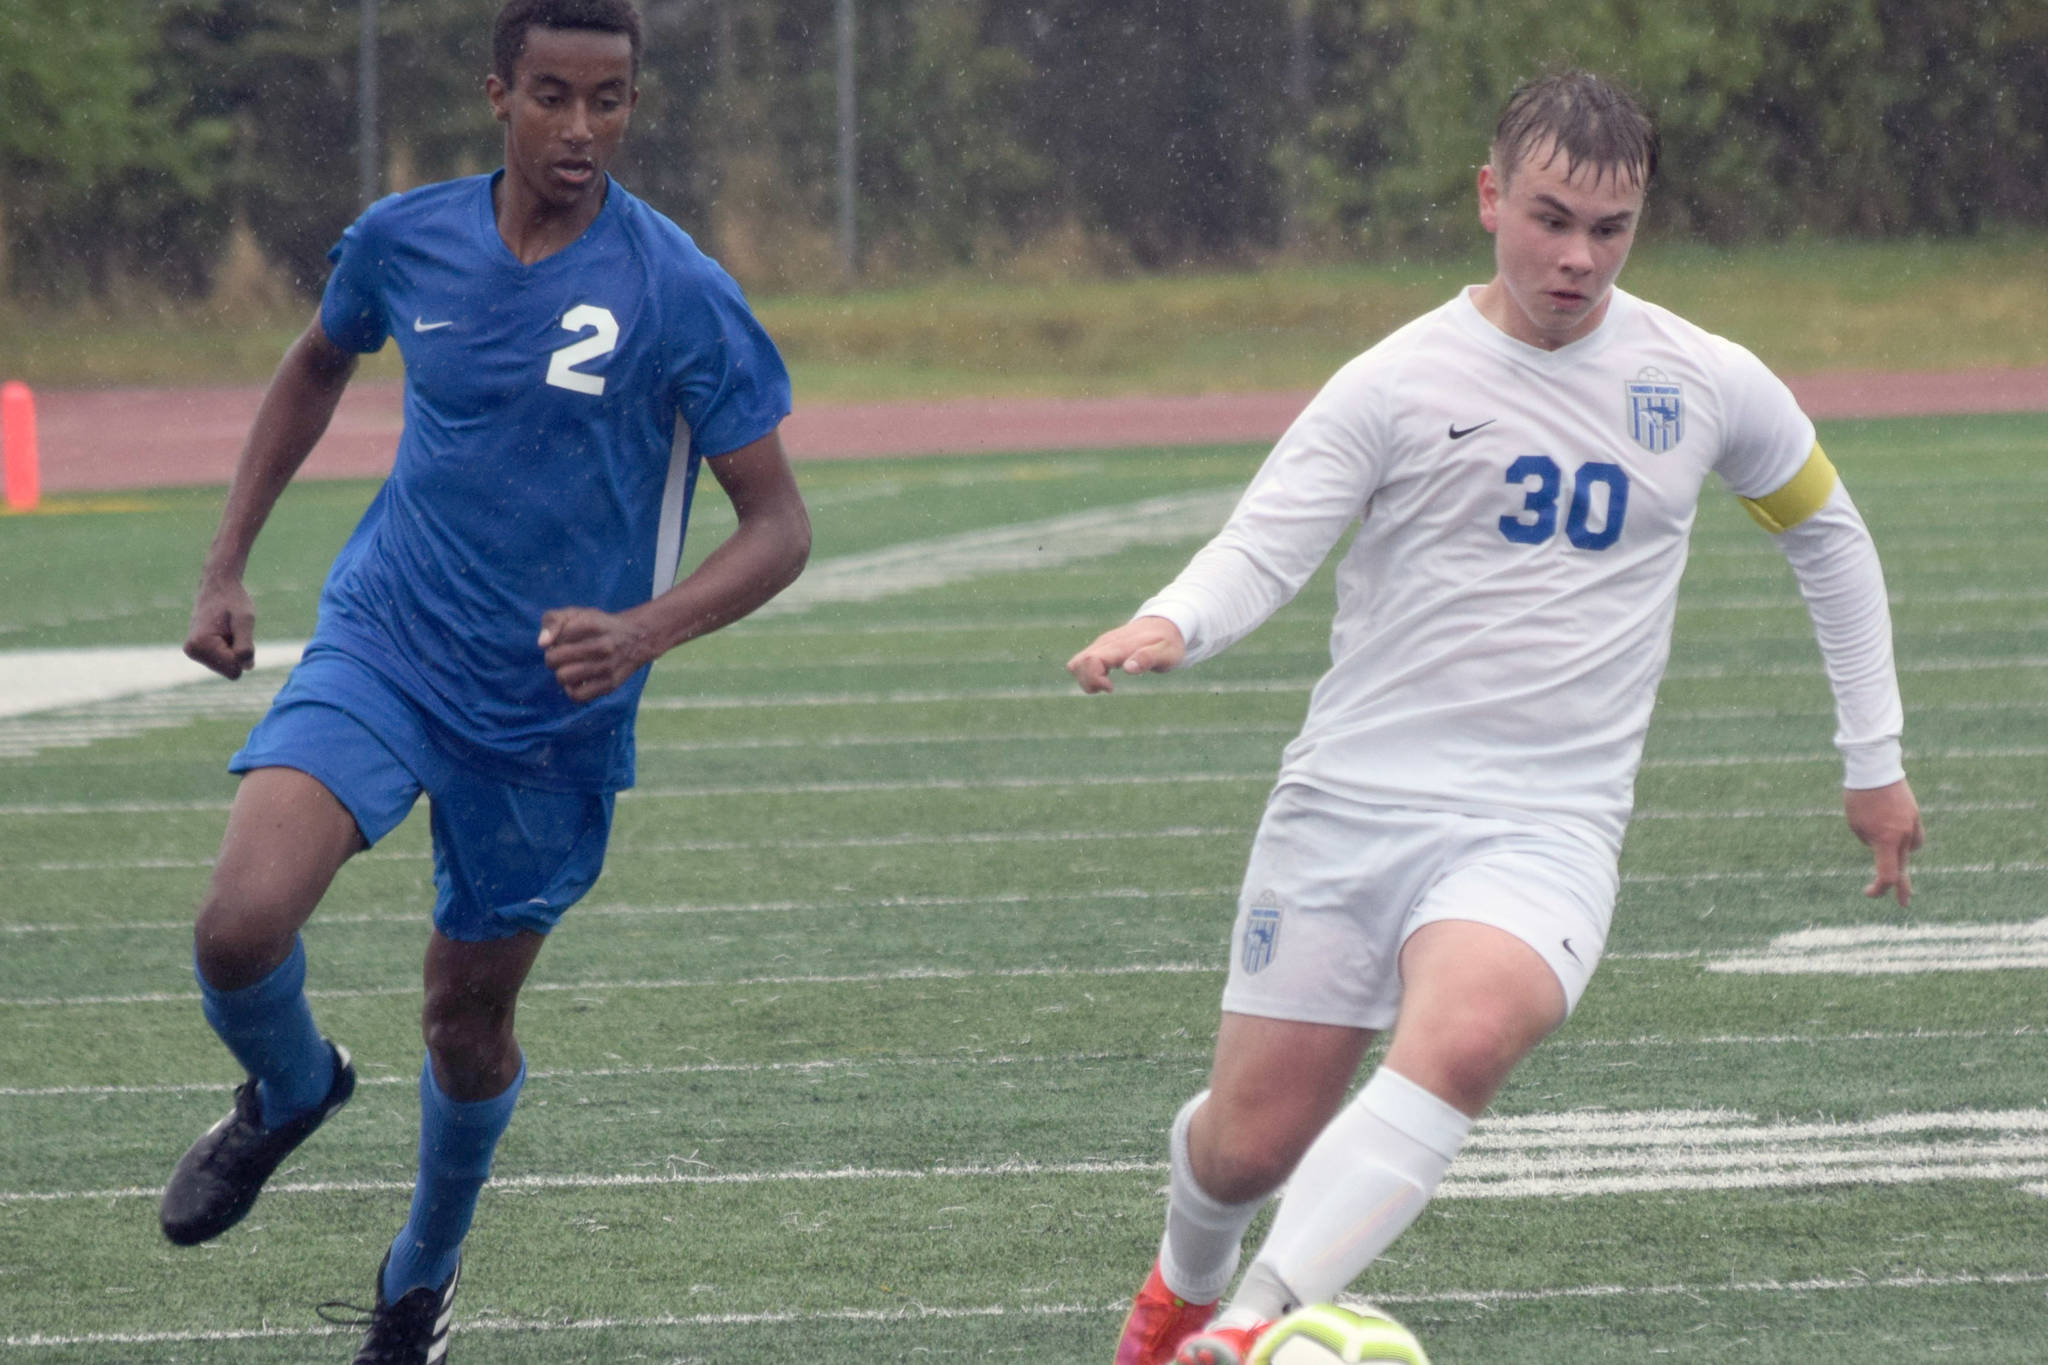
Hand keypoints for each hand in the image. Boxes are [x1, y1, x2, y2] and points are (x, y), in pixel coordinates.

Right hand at [185, 575, 257, 678]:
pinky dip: (228, 649)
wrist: (218, 586)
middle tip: (233, 631)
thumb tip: (247, 668)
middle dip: (237, 653)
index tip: (237, 632)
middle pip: (230, 671)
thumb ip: (246, 645)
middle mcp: (192, 651)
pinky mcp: (197, 652)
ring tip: (227, 630)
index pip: (234, 671)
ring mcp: (193, 652)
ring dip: (233, 650)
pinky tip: (223, 632)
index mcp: (200, 644)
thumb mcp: (245, 620)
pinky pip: (223, 662)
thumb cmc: (233, 601)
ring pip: (227, 667)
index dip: (243, 654)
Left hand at [539, 607, 653, 703]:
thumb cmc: (598, 625)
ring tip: (570, 667)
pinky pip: (578, 696)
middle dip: (553, 658)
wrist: (636, 638)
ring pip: (563, 677)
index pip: (553, 639)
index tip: (564, 640)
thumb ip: (553, 621)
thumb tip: (542, 645)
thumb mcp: (576, 613)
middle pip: (554, 659)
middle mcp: (601, 646)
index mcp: (590, 624)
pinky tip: (577, 681)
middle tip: (564, 656)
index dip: (554, 640)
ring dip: (561, 673)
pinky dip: (572, 690)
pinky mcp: (611, 685)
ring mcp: (607, 667)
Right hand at [1066, 616, 1185, 693]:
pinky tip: (1105, 680)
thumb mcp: (1167, 653)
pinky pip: (1082, 662)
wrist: (1166, 623)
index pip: (1091, 660)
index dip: (1094, 679)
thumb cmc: (1169, 642)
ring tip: (1105, 685)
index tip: (1111, 688)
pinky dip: (1088, 675)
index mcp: (1120, 646)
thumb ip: (1148, 658)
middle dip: (1087, 682)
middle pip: (1078, 663)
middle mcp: (1106, 643)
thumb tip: (1128, 668)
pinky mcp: (1101, 647)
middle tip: (1109, 688)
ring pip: (1076, 663)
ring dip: (1085, 679)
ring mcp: (1102, 644)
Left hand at [1844, 778, 1923, 905]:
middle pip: (1903, 868)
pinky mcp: (1915, 815)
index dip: (1879, 889)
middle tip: (1903, 903)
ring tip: (1882, 842)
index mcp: (1886, 841)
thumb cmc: (1859, 797)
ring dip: (1899, 854)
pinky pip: (1913, 835)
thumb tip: (1882, 847)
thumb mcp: (1856, 825)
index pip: (1888, 875)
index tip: (1868, 892)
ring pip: (1909, 850)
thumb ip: (1871, 842)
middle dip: (1901, 887)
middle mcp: (1904, 836)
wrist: (1875, 768)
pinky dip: (1905, 839)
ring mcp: (1912, 825)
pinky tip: (1893, 831)